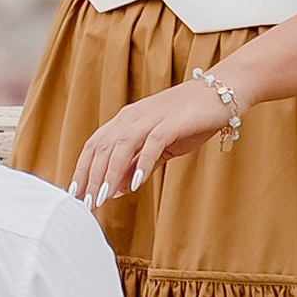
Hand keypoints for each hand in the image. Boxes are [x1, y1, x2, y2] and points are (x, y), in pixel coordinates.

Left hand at [69, 78, 237, 205]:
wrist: (220, 93)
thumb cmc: (190, 120)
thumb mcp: (159, 147)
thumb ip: (138, 164)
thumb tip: (116, 189)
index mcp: (126, 119)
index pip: (94, 145)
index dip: (82, 169)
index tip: (76, 194)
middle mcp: (133, 116)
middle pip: (103, 146)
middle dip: (92, 176)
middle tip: (88, 203)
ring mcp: (152, 117)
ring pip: (121, 145)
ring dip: (111, 172)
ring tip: (104, 197)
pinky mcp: (172, 121)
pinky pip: (152, 143)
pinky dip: (142, 163)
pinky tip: (137, 184)